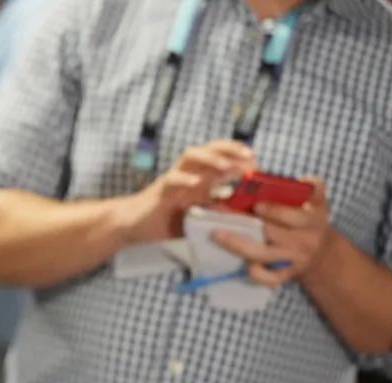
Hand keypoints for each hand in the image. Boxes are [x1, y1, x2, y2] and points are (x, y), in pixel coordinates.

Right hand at [127, 140, 257, 242]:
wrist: (134, 225)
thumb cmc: (167, 220)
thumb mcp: (200, 216)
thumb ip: (219, 211)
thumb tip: (245, 211)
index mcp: (201, 179)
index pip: (223, 157)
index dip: (241, 156)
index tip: (258, 164)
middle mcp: (189, 174)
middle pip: (210, 148)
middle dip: (231, 149)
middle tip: (249, 156)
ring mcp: (174, 179)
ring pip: (191, 156)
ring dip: (210, 158)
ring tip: (226, 166)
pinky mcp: (160, 190)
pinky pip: (171, 178)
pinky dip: (183, 178)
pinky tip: (196, 183)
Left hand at [211, 177, 336, 286]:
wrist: (323, 254)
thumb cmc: (310, 219)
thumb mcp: (316, 200)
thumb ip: (307, 186)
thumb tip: (278, 172)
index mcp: (314, 217)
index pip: (296, 214)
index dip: (275, 210)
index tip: (256, 205)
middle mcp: (307, 239)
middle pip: (272, 231)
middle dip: (246, 221)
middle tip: (220, 211)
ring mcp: (295, 259)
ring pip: (264, 253)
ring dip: (238, 244)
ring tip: (217, 234)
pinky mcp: (287, 275)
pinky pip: (270, 278)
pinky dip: (256, 273)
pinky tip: (243, 263)